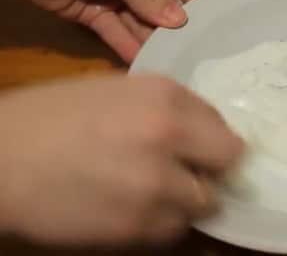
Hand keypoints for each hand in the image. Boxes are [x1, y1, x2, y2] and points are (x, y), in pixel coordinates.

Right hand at [0, 74, 243, 244]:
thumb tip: (208, 133)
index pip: (227, 130)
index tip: (206, 153)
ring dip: (186, 201)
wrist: (0, 160)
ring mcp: (157, 185)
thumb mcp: (119, 91)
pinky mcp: (139, 227)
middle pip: (227, 166)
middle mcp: (170, 136)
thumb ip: (172, 109)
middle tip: (188, 173)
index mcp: (166, 97)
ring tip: (151, 192)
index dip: (216, 145)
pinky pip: (173, 230)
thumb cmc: (53, 119)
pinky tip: (131, 208)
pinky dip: (161, 223)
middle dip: (211, 172)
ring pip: (204, 204)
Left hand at [4, 0, 203, 62]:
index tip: (216, 27)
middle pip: (162, 6)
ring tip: (174, 63)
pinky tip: (145, 63)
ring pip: (140, 23)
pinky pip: (117, 33)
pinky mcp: (95, 16)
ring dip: (154, 41)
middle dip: (175, 28)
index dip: (197, 2)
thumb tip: (181, 22)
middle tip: (196, 54)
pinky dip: (128, 47)